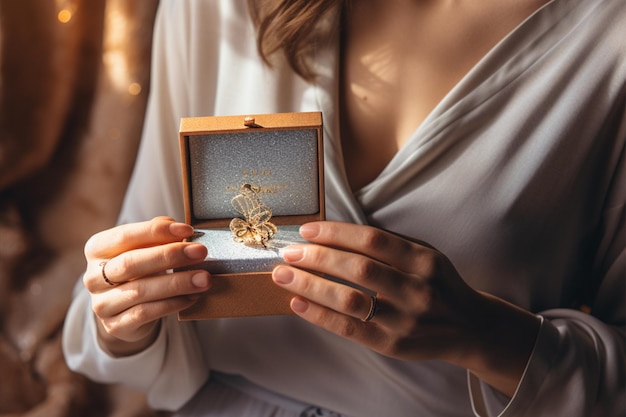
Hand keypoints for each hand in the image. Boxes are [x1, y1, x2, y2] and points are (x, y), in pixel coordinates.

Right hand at [83, 216, 210, 355]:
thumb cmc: (140, 271)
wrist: (127, 311)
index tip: (187, 230)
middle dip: (169, 256)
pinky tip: (191, 297)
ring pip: (140, 291)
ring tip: (203, 278)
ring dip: (177, 283)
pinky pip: (145, 313)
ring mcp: (102, 304)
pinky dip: (172, 304)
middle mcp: (93, 277)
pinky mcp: (115, 325)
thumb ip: (157, 235)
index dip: (157, 232)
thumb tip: (180, 230)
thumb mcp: (144, 248)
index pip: (125, 236)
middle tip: (200, 252)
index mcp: (97, 249)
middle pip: (131, 263)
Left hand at [272, 221, 539, 395]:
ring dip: (311, 286)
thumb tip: (335, 233)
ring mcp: (405, 321)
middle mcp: (416, 289)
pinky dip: (319, 315)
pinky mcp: (393, 346)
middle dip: (317, 257)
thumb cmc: (438, 283)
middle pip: (358, 269)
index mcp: (424, 260)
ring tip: (284, 276)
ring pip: (350, 301)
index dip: (336, 233)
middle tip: (289, 252)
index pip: (372, 240)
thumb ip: (390, 243)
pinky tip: (297, 303)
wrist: (469, 327)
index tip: (307, 230)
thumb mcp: (426, 254)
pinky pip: (349, 330)